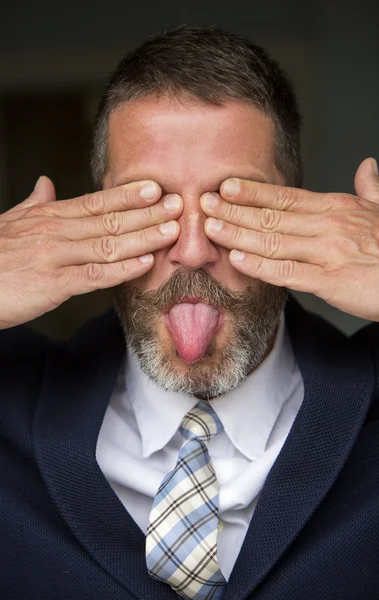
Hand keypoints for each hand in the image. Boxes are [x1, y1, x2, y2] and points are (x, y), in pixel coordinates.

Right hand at [0, 177, 181, 328]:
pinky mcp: (52, 284)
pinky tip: (144, 264)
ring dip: (143, 237)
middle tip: (179, 204)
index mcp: (49, 217)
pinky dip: (121, 269)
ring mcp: (55, 257)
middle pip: (108, 219)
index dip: (127, 195)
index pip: (95, 201)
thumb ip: (34, 203)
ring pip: (107, 243)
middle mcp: (55, 232)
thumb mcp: (12, 222)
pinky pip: (93, 274)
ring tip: (172, 231)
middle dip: (147, 212)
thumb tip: (46, 182)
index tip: (155, 187)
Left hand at [201, 158, 378, 320]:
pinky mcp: (331, 281)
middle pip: (273, 214)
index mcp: (338, 208)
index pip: (287, 197)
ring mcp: (329, 252)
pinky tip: (238, 260)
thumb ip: (371, 189)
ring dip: (239, 233)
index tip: (226, 186)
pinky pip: (288, 272)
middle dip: (235, 209)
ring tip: (211, 228)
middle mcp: (329, 225)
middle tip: (204, 203)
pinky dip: (260, 265)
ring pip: (274, 239)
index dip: (254, 192)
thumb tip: (367, 164)